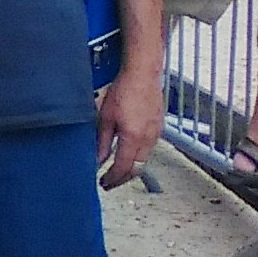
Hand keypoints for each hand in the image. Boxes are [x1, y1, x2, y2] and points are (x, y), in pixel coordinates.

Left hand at [96, 71, 161, 189]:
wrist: (143, 73)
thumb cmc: (124, 90)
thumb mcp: (105, 117)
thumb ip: (102, 141)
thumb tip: (98, 159)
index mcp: (133, 137)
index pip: (123, 168)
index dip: (113, 179)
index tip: (104, 183)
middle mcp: (147, 138)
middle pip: (137, 169)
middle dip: (123, 179)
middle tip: (110, 182)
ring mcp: (156, 133)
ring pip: (144, 160)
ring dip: (131, 168)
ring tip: (118, 170)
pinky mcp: (159, 127)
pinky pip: (149, 149)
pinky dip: (138, 156)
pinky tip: (129, 153)